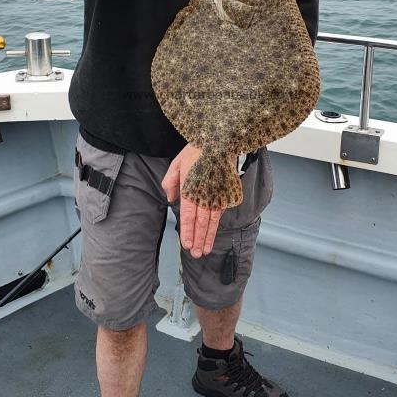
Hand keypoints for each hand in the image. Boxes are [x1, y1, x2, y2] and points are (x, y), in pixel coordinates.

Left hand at [161, 143, 223, 258]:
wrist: (220, 142)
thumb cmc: (197, 151)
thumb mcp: (177, 163)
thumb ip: (170, 182)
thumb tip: (170, 198)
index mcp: (191, 189)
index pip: (188, 216)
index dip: (188, 232)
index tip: (187, 245)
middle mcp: (205, 195)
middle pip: (201, 222)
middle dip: (199, 240)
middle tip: (197, 254)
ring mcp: (217, 195)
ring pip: (213, 220)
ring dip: (209, 237)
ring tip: (206, 250)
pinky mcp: (226, 193)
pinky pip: (221, 212)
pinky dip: (217, 224)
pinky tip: (213, 233)